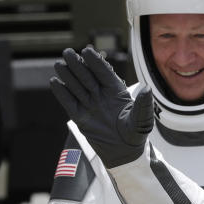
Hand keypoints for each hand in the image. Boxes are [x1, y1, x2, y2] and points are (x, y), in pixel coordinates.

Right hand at [50, 46, 153, 167]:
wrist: (124, 153)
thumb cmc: (135, 134)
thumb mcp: (142, 120)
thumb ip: (143, 105)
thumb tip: (148, 89)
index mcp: (117, 91)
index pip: (104, 73)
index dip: (96, 62)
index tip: (87, 51)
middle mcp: (101, 95)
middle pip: (87, 77)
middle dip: (78, 65)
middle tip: (68, 52)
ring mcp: (90, 105)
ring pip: (76, 87)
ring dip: (68, 75)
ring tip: (59, 64)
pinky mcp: (80, 117)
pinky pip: (69, 103)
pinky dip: (62, 93)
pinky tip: (55, 82)